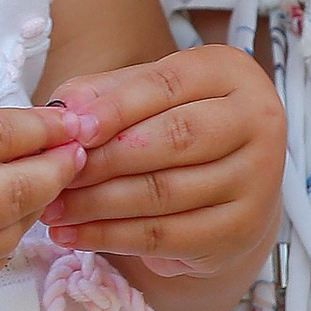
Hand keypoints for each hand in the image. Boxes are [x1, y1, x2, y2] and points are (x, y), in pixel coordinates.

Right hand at [0, 105, 83, 310]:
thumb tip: (19, 132)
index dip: (42, 127)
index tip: (70, 119)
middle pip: (18, 188)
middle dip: (56, 167)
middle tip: (77, 151)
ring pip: (12, 231)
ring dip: (34, 204)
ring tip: (40, 181)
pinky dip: (5, 238)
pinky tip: (4, 218)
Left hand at [40, 47, 285, 289]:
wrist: (232, 188)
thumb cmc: (180, 129)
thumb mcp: (145, 95)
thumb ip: (102, 94)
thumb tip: (63, 114)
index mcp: (232, 72)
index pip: (168, 84)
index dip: (116, 106)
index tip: (72, 129)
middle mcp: (257, 120)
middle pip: (172, 139)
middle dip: (104, 160)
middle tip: (54, 174)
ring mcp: (257, 178)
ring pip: (165, 192)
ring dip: (98, 204)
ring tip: (54, 208)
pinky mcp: (241, 229)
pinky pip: (166, 235)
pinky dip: (112, 238)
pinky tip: (77, 236)